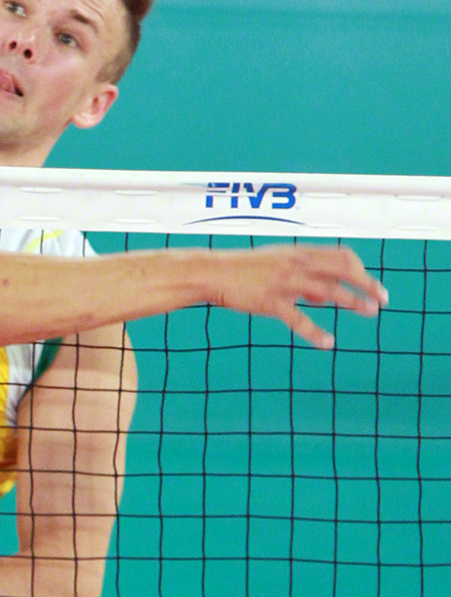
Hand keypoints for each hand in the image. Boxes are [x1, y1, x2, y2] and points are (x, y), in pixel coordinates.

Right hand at [203, 244, 386, 349]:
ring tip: (370, 312)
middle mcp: (297, 264)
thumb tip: (324, 297)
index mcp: (299, 253)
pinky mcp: (271, 302)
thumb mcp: (277, 266)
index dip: (361, 270)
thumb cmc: (244, 270)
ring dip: (353, 301)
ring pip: (328, 291)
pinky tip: (328, 343)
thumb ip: (303, 278)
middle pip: (343, 269)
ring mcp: (285, 282)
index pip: (342, 256)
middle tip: (382, 300)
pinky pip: (298, 319)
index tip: (372, 285)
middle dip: (367, 284)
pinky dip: (315, 332)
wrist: (213, 273)